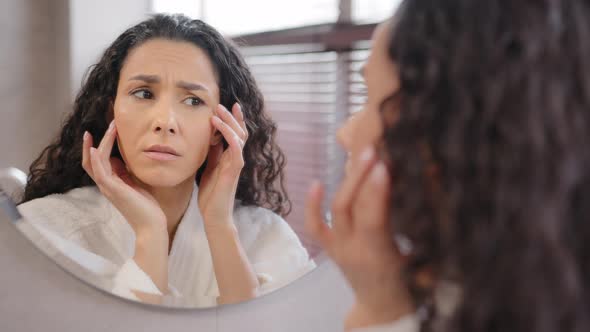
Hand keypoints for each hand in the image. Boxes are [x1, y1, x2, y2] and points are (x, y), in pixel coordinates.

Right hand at [82, 121, 166, 237]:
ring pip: (96, 161)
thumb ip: (126, 173)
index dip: (97, 146)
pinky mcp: (113, 190)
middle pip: (91, 160)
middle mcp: (106, 185)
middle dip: (94, 142)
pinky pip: (100, 172)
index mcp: (111, 183)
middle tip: (107, 124)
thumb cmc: (146, 207)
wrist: (151, 225)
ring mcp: (107, 187)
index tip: (107, 130)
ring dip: (101, 143)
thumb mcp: (135, 184)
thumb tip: (120, 159)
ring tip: (111, 127)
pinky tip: (97, 147)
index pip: (97, 162)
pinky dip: (96, 159)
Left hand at [198, 103, 247, 226]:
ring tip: (218, 111)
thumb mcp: (209, 169)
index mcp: (230, 158)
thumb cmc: (211, 195)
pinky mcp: (234, 170)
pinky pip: (235, 148)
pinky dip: (228, 135)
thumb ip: (212, 154)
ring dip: (229, 122)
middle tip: (222, 104)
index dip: (233, 120)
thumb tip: (211, 138)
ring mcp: (236, 164)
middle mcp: (236, 159)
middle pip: (240, 132)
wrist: (214, 215)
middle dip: (232, 117)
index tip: (227, 106)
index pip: (235, 134)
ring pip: (239, 137)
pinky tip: (218, 126)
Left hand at [305, 147, 413, 329]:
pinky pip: (315, 226)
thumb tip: (430, 178)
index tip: (385, 166)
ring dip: (348, 181)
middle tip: (374, 151)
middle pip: (350, 209)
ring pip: (336, 211)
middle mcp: (353, 252)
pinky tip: (318, 182)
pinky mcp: (330, 248)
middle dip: (361, 177)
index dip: (377, 192)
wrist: (383, 308)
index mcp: (379, 258)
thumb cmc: (410, 282)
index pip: (373, 220)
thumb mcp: (422, 256)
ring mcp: (338, 249)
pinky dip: (313, 204)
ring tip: (363, 156)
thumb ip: (422, 222)